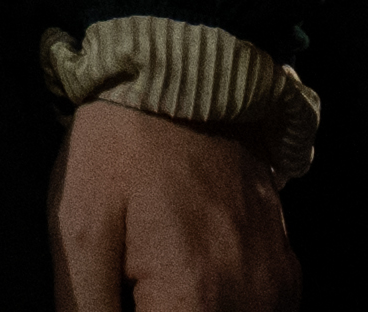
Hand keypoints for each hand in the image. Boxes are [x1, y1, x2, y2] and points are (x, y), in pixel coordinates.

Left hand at [54, 97, 293, 311]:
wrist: (180, 78)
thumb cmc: (121, 150)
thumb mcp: (79, 229)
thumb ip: (86, 310)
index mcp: (196, 297)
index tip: (117, 296)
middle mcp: (252, 301)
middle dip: (160, 309)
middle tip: (132, 282)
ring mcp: (277, 286)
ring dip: (190, 309)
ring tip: (152, 276)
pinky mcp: (287, 271)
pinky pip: (258, 311)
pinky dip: (222, 307)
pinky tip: (186, 276)